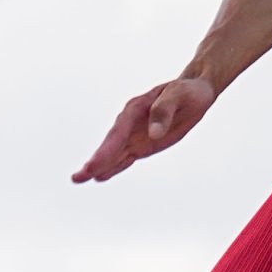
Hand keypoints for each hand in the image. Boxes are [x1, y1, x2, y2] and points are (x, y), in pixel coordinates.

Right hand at [79, 75, 213, 182]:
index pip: (118, 133)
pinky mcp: (142, 145)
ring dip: (98, 167)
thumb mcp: (178, 96)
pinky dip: (113, 168)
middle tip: (77, 178)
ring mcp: (134, 135)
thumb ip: (164, 112)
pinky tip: (99, 177)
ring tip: (78, 179)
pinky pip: (125, 158)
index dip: (106, 151)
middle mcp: (130, 123)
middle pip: (110, 145)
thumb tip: (154, 135)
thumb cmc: (187, 91)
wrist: (194, 93)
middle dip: (95, 161)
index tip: (94, 166)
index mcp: (135, 108)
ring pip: (114, 154)